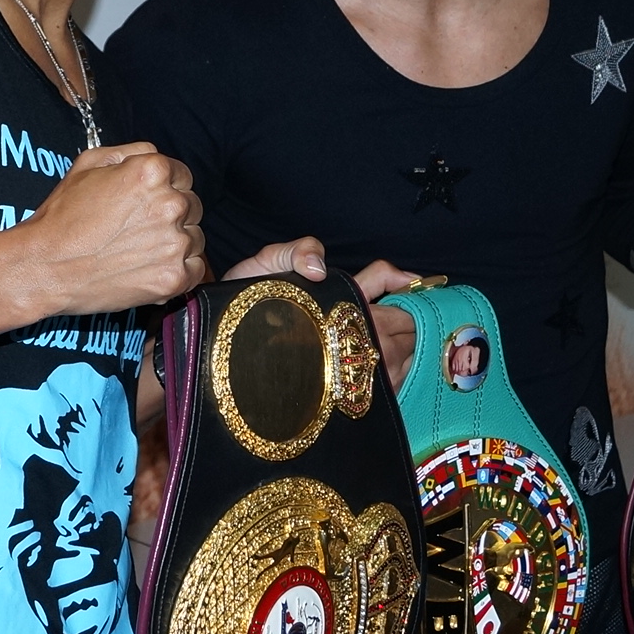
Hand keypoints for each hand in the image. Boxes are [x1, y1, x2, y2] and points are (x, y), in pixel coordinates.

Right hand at [16, 141, 204, 315]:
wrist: (46, 267)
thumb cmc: (63, 217)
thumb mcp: (88, 163)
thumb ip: (130, 152)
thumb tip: (153, 156)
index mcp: (153, 171)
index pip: (182, 175)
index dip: (165, 188)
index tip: (148, 203)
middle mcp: (171, 204)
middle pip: (192, 206)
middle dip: (171, 215)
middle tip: (139, 229)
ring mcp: (175, 243)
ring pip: (195, 238)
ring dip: (176, 243)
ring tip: (139, 250)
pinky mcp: (173, 277)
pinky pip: (196, 269)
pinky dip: (179, 271)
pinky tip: (150, 268)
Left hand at [223, 239, 419, 389]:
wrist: (217, 337)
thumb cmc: (242, 298)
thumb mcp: (265, 264)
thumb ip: (295, 250)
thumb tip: (321, 269)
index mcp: (333, 291)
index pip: (379, 279)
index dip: (402, 280)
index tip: (417, 287)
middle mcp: (345, 318)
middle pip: (393, 317)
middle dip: (406, 322)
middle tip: (414, 332)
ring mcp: (342, 348)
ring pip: (391, 346)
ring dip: (402, 349)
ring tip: (403, 357)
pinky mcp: (335, 377)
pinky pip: (376, 378)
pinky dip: (390, 379)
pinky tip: (391, 383)